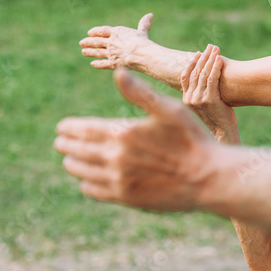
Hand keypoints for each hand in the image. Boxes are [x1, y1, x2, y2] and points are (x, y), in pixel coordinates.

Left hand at [54, 68, 221, 211]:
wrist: (208, 178)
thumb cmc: (192, 139)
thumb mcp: (169, 110)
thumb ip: (139, 93)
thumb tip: (118, 72)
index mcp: (121, 133)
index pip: (80, 130)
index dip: (68, 128)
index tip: (62, 127)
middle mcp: (114, 158)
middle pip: (76, 151)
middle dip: (66, 145)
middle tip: (61, 143)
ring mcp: (119, 180)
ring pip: (81, 172)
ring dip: (73, 164)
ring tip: (71, 160)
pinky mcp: (126, 198)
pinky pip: (94, 191)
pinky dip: (87, 184)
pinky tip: (89, 181)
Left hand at [80, 13, 152, 69]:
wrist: (141, 54)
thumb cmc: (143, 42)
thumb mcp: (142, 31)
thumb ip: (144, 24)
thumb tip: (150, 15)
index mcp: (117, 32)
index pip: (103, 31)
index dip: (96, 32)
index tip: (90, 33)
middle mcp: (111, 42)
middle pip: (97, 41)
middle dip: (89, 42)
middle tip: (82, 42)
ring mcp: (110, 53)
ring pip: (97, 52)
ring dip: (90, 52)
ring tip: (83, 52)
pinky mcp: (112, 63)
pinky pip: (103, 63)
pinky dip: (98, 64)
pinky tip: (93, 64)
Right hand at [181, 44, 239, 144]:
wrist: (224, 134)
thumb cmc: (218, 118)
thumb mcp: (206, 104)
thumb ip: (202, 92)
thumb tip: (207, 76)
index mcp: (186, 99)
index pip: (184, 76)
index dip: (191, 63)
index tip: (198, 53)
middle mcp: (189, 99)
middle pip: (194, 72)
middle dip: (203, 57)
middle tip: (210, 46)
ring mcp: (199, 100)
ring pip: (203, 74)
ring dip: (210, 59)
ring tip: (216, 49)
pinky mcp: (210, 100)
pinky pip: (212, 79)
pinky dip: (216, 68)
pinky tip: (220, 60)